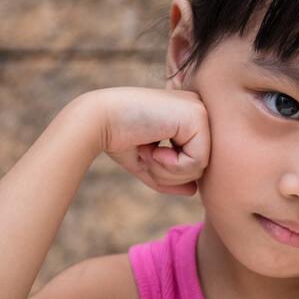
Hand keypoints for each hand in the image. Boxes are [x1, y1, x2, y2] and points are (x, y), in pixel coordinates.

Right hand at [82, 87, 210, 196]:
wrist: (97, 119)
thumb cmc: (118, 138)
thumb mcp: (147, 162)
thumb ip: (170, 174)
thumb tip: (193, 190)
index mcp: (188, 115)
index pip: (195, 160)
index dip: (169, 170)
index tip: (146, 152)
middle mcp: (198, 108)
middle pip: (201, 164)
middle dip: (170, 174)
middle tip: (147, 155)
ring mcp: (200, 110)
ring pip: (201, 166)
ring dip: (169, 171)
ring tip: (149, 150)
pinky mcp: (197, 116)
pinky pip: (197, 161)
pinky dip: (171, 165)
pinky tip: (153, 148)